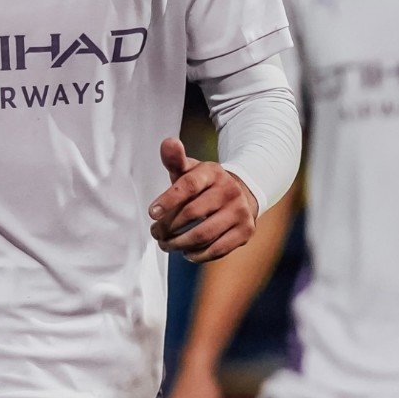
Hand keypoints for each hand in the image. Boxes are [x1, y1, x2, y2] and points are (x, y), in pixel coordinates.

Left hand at [148, 138, 258, 262]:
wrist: (242, 193)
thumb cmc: (205, 185)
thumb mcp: (191, 170)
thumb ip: (175, 159)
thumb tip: (168, 142)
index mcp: (213, 172)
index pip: (189, 185)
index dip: (168, 200)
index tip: (152, 214)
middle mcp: (230, 190)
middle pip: (193, 213)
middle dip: (168, 227)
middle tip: (156, 233)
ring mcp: (240, 211)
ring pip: (203, 235)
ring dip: (179, 244)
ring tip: (167, 244)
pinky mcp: (246, 231)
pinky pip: (216, 249)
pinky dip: (197, 254)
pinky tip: (187, 252)